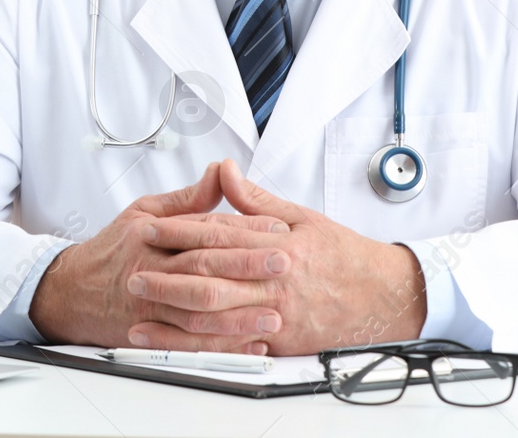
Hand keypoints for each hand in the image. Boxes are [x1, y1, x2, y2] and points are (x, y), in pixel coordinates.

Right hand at [28, 162, 286, 352]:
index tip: (277, 228)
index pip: (204, 229)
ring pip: (198, 310)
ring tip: (274, 314)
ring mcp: (148, 303)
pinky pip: (188, 342)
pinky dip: (222, 347)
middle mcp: (149, 267)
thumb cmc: (113, 250)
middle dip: (247, 265)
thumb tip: (220, 172)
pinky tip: (249, 346)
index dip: (243, 228)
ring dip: (238, 314)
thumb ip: (188, 198)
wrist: (71, 290)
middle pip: (203, 265)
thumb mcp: (144, 211)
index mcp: (151, 233)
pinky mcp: (147, 332)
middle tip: (284, 263)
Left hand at [126, 159, 426, 354]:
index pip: (216, 235)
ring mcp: (277, 314)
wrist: (386, 296)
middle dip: (166, 275)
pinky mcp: (282, 342)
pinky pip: (236, 346)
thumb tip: (224, 171)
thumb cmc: (343, 255)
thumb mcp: (301, 216)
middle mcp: (274, 279)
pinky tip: (179, 344)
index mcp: (276, 244)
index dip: (177, 232)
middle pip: (210, 276)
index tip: (147, 230)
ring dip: (174, 314)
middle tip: (132, 273)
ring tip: (142, 311)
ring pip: (217, 315)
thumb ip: (256, 199)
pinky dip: (204, 347)